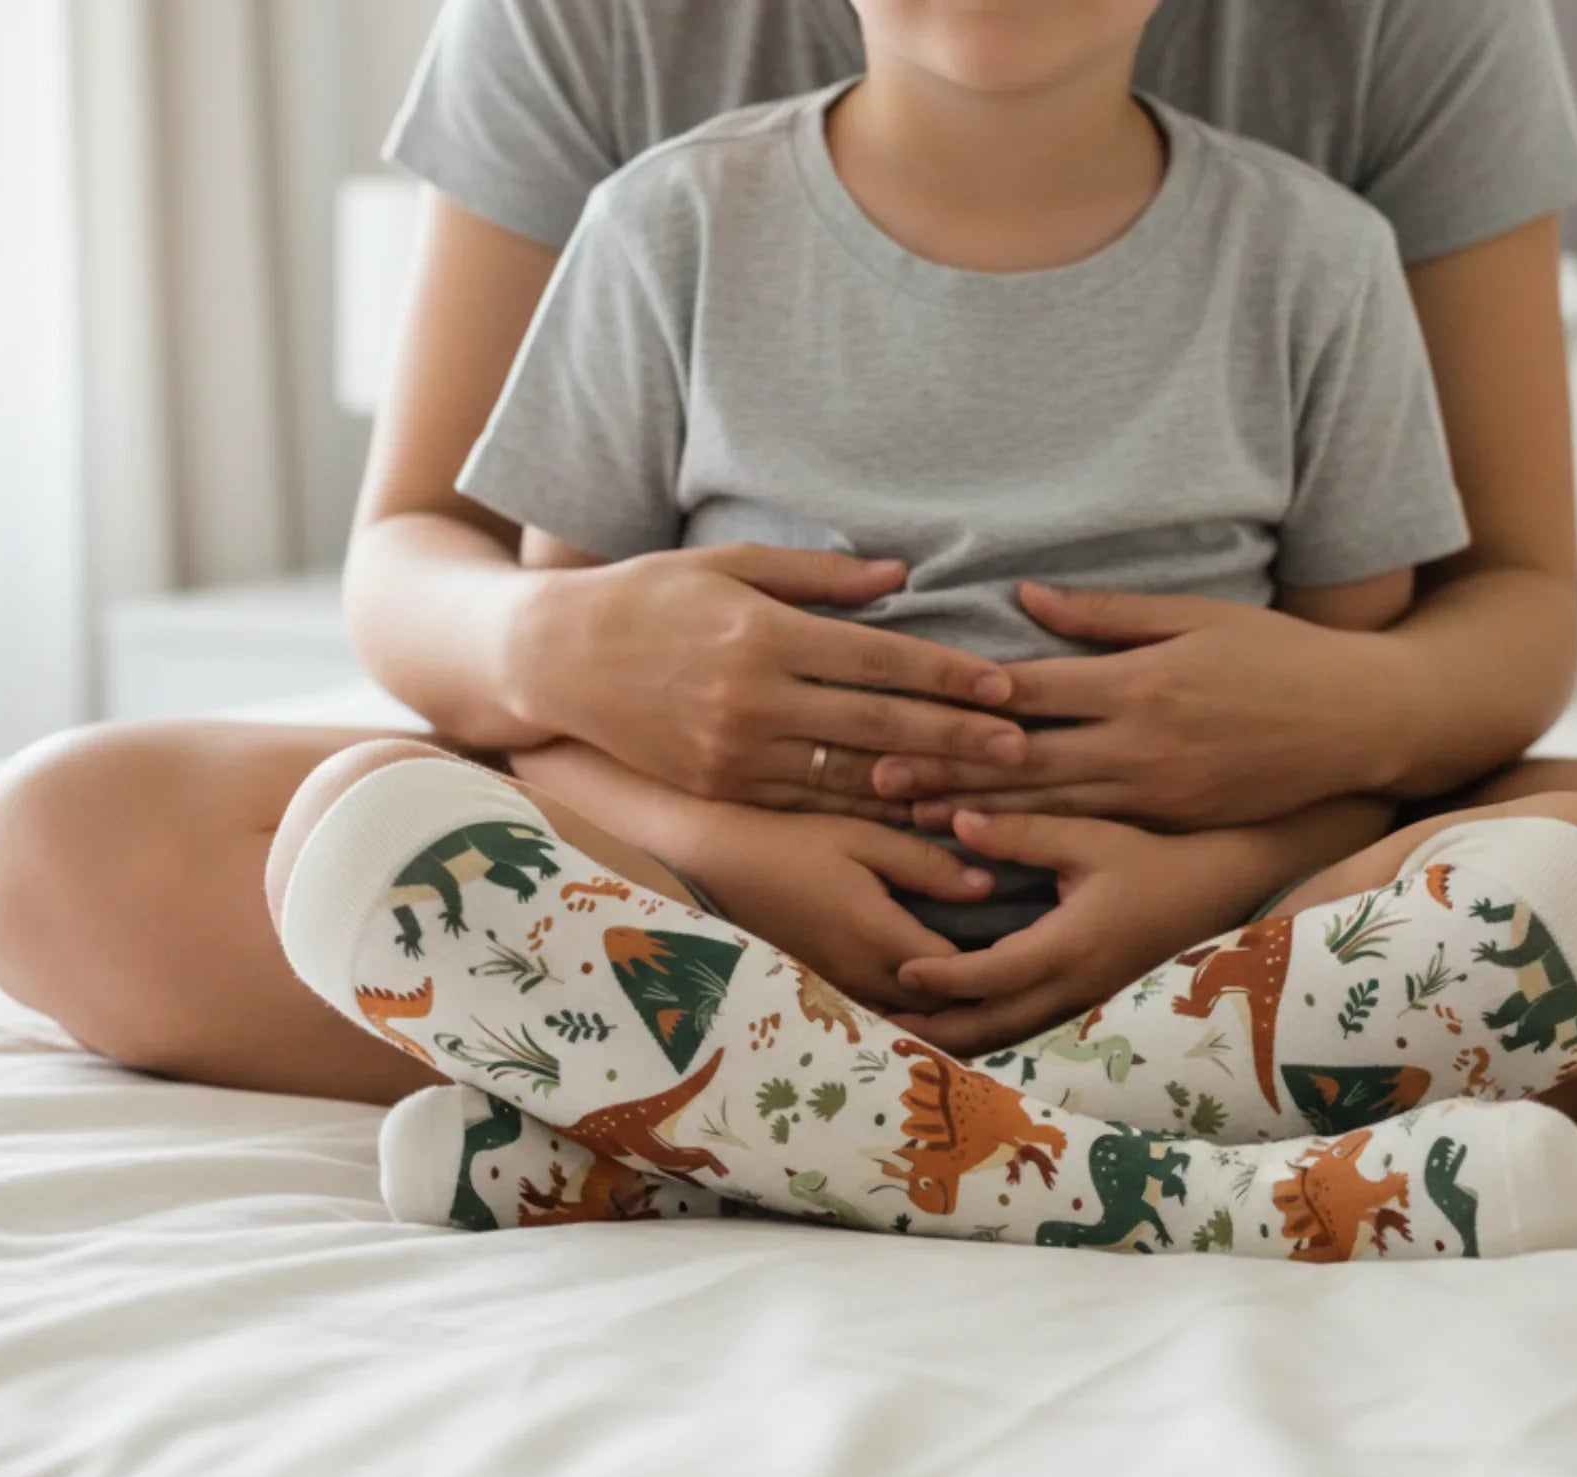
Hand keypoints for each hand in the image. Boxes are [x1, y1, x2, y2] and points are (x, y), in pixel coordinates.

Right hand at [502, 544, 1029, 816]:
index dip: (948, 677)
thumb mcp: (728, 565)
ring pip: (850, 776)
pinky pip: (810, 805)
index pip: (879, 660)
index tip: (1006, 687)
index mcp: (763, 635)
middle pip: (878, 725)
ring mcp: (735, 754)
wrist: (553, 660)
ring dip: (923, 784)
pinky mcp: (721, 789)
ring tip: (984, 791)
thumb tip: (901, 576)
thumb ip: (817, 576)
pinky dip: (866, 810)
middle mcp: (752, 701)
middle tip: (1022, 750)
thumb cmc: (647, 597)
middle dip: (957, 739)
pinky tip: (913, 812)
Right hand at [684, 808, 997, 1012]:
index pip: (960, 972)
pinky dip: (915, 1004)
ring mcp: (844, 991)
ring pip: (914, 1016)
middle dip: (978, 993)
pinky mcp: (829, 991)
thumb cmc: (793, 841)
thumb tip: (987, 888)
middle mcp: (865, 978)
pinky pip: (886, 1011)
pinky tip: (935, 981)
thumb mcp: (863, 838)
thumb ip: (926, 866)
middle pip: (941, 1007)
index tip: (1029, 943)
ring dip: (946, 1004)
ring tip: (986, 978)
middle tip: (1017, 968)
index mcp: (881, 938)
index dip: (997, 963)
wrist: (719, 866)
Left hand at [871, 583, 1412, 830]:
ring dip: (973, 812)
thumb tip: (1023, 600)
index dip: (961, 701)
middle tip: (874, 780)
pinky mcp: (1168, 822)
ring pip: (1045, 806)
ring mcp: (1154, 792)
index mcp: (1140, 683)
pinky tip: (983, 845)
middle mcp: (1140, 745)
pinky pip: (1084, 832)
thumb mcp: (1195, 617)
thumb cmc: (1276, 658)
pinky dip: (1029, 838)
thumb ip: (1106, 615)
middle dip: (946, 769)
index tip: (900, 706)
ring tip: (910, 820)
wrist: (1359, 723)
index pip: (1032, 692)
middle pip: (1022, 759)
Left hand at [890, 810, 1297, 1056]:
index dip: (942, 978)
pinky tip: (959, 1023)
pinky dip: (990, 1030)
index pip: (992, 975)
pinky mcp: (1092, 1004)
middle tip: (883, 1023)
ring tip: (908, 1030)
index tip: (900, 971)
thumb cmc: (1157, 857)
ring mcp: (1086, 1002)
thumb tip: (958, 821)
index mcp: (1070, 946)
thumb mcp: (1091, 837)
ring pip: (1012, 1036)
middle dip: (937, 1028)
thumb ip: (1023, 834)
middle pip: (993, 1026)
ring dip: (960, 1036)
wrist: (1222, 889)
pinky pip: (1031, 1027)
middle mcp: (1075, 986)